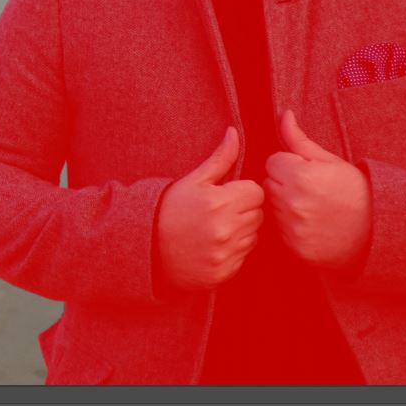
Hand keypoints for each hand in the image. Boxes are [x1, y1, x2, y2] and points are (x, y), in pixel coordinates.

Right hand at [154, 126, 263, 291]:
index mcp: (218, 202)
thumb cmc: (169, 209)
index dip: (244, 190)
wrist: (147, 248)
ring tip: (216, 227)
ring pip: (254, 236)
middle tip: (222, 210)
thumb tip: (234, 133)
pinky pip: (244, 257)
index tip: (228, 193)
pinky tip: (213, 245)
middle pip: (258, 214)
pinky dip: (234, 251)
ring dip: (242, 231)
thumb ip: (220, 159)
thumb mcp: (192, 181)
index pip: (256, 192)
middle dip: (244, 209)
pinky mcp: (224, 273)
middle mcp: (225, 230)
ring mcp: (224, 254)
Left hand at [264, 110, 370, 271]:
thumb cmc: (353, 191)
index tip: (306, 172)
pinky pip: (278, 230)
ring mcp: (292, 228)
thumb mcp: (330, 160)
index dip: (288, 164)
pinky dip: (288, 226)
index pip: (272, 162)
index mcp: (300, 176)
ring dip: (283, 204)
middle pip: (268, 184)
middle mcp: (292, 203)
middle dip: (283, 183)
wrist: (375, 231)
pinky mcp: (293, 247)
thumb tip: (284, 115)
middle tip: (309, 189)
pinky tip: (309, 223)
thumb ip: (299, 140)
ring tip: (310, 206)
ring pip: (270, 207)